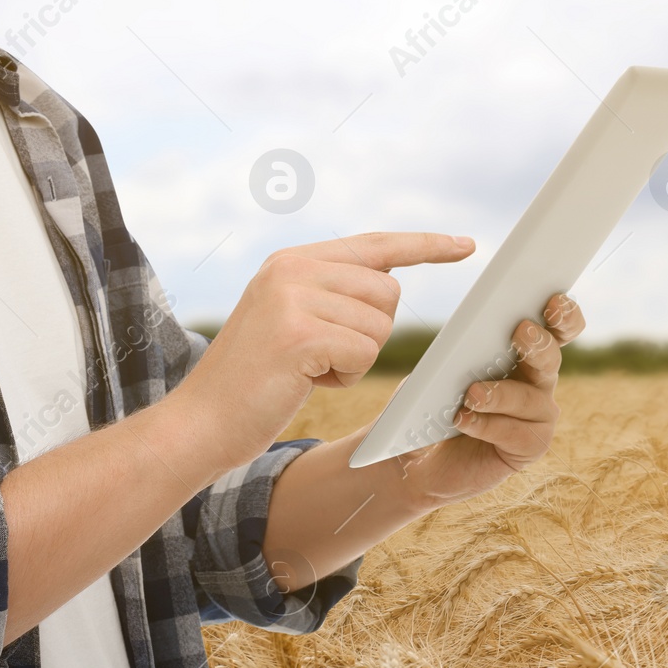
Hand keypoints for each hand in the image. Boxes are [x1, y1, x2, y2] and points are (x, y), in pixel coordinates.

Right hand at [177, 232, 475, 476]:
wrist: (200, 423)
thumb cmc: (253, 384)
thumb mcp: (290, 323)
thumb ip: (331, 297)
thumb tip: (389, 287)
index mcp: (292, 261)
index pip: (375, 244)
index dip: (425, 246)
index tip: (467, 246)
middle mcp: (292, 268)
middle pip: (388, 291)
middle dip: (373, 334)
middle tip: (325, 357)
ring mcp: (293, 297)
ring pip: (380, 325)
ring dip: (356, 359)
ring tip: (309, 370)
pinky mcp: (299, 333)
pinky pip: (365, 352)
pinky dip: (346, 376)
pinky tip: (307, 381)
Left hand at [396, 293, 585, 505]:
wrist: (418, 461)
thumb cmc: (429, 408)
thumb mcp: (432, 372)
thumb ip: (448, 352)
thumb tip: (444, 326)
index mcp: (522, 353)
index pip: (556, 327)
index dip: (562, 314)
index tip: (553, 299)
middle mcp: (538, 381)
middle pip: (552, 356)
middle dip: (540, 342)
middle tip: (520, 330)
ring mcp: (537, 417)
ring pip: (532, 398)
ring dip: (502, 393)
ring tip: (472, 393)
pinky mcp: (528, 448)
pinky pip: (517, 433)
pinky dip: (488, 425)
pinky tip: (463, 421)